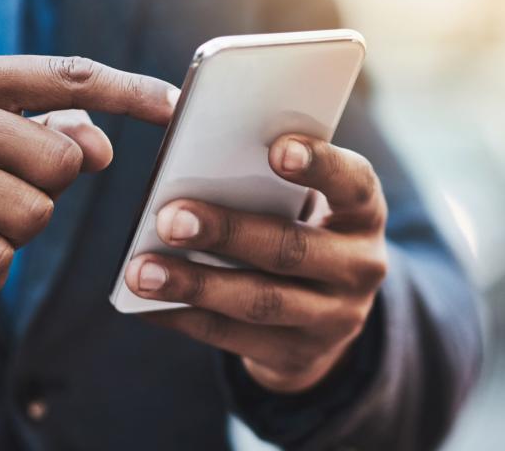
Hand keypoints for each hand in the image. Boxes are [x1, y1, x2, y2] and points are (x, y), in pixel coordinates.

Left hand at [125, 125, 387, 392]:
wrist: (324, 317)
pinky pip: (232, 338)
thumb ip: (264, 182)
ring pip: (259, 301)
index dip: (319, 166)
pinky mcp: (296, 355)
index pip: (353, 184)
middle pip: (291, 249)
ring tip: (141, 272)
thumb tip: (188, 152)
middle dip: (227, 233)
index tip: (276, 150)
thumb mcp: (303, 206)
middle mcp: (359, 267)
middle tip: (170, 218)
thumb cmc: (298, 232)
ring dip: (195, 285)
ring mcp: (333, 319)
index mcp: (363, 214)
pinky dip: (184, 318)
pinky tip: (146, 304)